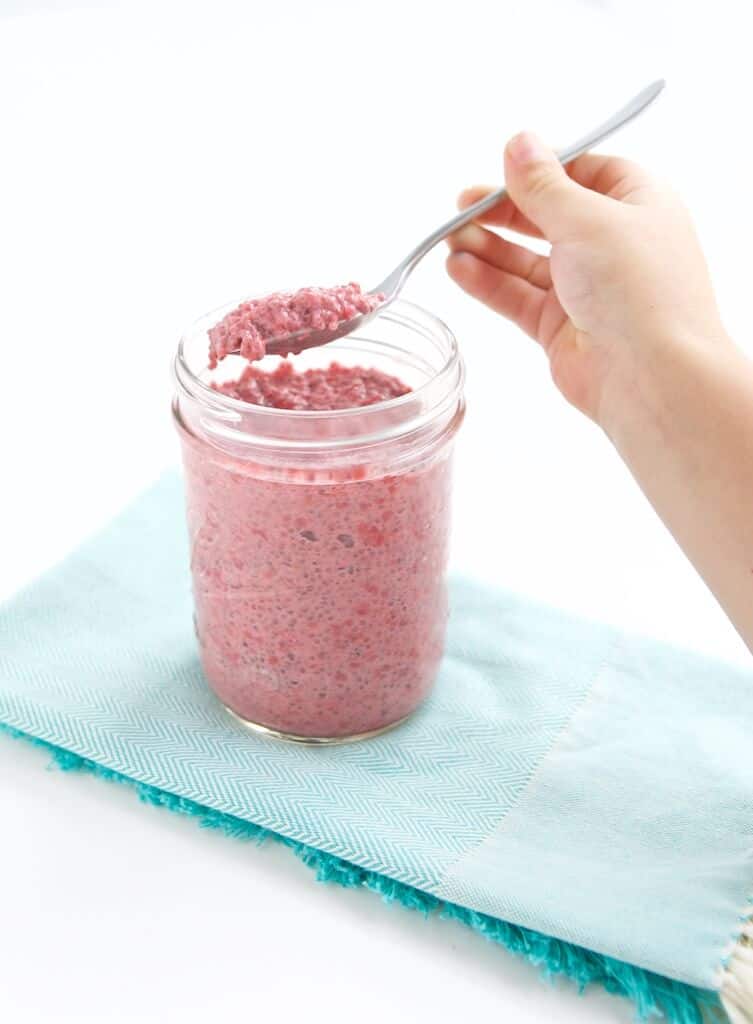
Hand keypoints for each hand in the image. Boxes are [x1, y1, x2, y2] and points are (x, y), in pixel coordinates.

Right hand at [446, 132, 727, 433]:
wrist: (653, 378)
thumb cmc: (638, 289)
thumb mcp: (588, 219)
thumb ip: (544, 185)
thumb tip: (518, 142)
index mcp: (638, 204)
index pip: (584, 171)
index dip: (542, 168)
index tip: (503, 167)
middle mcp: (614, 245)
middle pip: (548, 216)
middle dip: (503, 210)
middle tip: (460, 205)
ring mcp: (586, 289)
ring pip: (527, 260)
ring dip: (488, 247)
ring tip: (451, 238)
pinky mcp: (561, 328)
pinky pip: (518, 297)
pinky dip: (488, 283)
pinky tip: (458, 269)